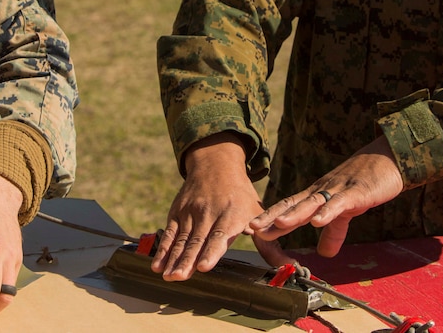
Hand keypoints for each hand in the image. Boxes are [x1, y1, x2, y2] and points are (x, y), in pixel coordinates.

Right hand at [152, 132, 293, 280]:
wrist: (215, 165)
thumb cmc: (240, 194)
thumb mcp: (257, 213)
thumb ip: (268, 242)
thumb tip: (286, 264)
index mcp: (231, 214)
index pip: (219, 235)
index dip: (211, 252)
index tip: (204, 266)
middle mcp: (209, 213)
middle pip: (196, 240)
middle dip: (186, 261)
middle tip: (179, 278)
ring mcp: (191, 212)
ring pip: (181, 239)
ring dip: (173, 259)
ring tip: (168, 277)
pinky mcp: (177, 213)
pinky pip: (169, 233)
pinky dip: (162, 249)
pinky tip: (157, 264)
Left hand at [248, 135, 403, 257]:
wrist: (389, 159)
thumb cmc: (365, 182)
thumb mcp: (347, 210)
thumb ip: (334, 230)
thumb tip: (324, 254)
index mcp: (318, 195)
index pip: (290, 206)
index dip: (271, 217)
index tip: (253, 229)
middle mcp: (323, 190)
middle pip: (295, 204)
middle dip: (273, 217)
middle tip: (253, 228)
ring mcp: (339, 190)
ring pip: (313, 203)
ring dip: (295, 214)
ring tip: (279, 224)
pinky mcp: (357, 192)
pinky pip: (340, 203)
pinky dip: (328, 212)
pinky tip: (317, 221)